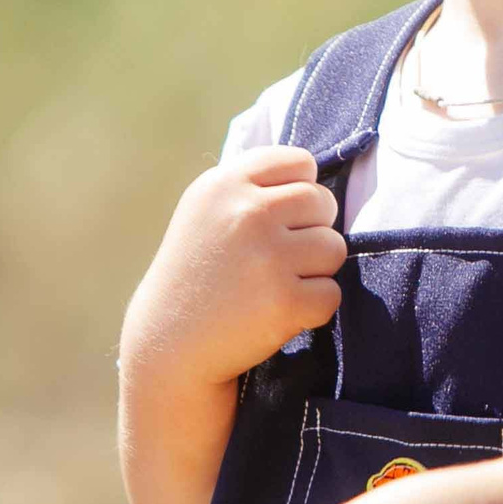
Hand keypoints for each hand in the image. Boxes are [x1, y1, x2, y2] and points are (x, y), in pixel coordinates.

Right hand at [122, 145, 344, 388]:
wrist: (167, 342)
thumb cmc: (196, 272)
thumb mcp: (206, 210)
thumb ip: (253, 186)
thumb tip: (313, 178)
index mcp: (226, 185)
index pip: (300, 162)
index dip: (300, 190)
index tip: (281, 217)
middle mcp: (248, 214)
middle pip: (323, 203)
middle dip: (311, 230)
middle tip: (277, 258)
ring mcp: (268, 257)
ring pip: (335, 248)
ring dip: (315, 270)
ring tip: (275, 284)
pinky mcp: (285, 302)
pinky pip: (332, 294)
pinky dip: (312, 308)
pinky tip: (277, 312)